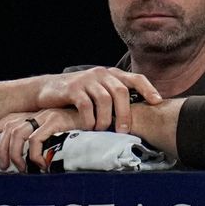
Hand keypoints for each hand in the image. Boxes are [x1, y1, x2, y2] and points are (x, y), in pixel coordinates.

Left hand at [0, 106, 85, 172]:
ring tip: (22, 169)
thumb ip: (47, 139)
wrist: (106, 119)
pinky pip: (36, 140)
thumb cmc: (86, 132)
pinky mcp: (57, 122)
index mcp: (38, 114)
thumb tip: (30, 157)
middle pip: (10, 128)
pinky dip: (34, 155)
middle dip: (1, 148)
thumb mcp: (62, 134)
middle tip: (3, 166)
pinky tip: (40, 165)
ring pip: (18, 134)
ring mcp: (48, 116)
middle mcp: (40, 113)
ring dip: (16, 154)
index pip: (8, 119)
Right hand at [33, 67, 161, 133]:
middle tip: (124, 131)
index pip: (136, 78)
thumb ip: (116, 98)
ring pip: (104, 100)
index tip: (158, 102)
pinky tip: (89, 128)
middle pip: (121, 92)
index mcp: (112, 74)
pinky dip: (90, 119)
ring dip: (106, 119)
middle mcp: (101, 74)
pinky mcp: (72, 88)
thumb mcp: (99, 92)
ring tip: (103, 130)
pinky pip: (86, 105)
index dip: (148, 89)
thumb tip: (142, 115)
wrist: (47, 91)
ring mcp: (86, 79)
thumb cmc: (78, 96)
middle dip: (125, 114)